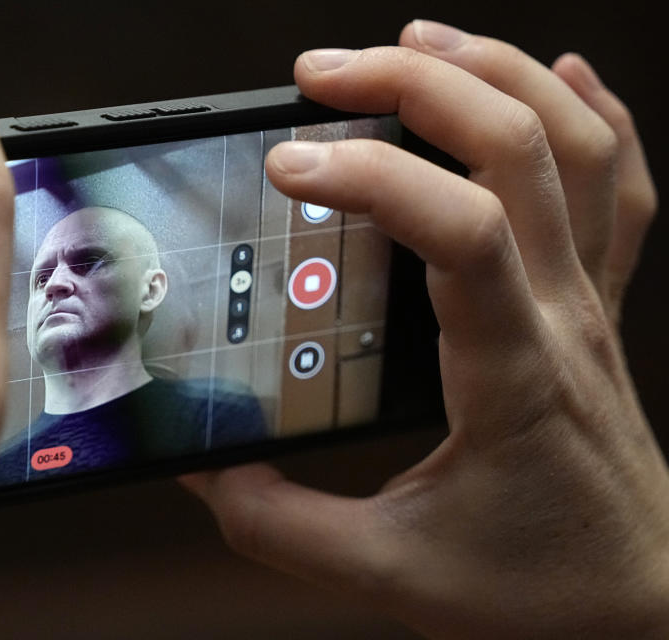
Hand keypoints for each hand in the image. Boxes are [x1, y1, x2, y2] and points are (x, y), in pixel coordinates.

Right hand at [183, 21, 667, 638]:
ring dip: (494, 74)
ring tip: (415, 45)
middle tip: (325, 76)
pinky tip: (556, 74)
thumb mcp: (390, 573)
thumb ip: (281, 526)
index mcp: (510, 372)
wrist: (644, 608)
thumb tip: (207, 475)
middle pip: (517, 151)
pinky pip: (621, 187)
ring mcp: (586, 304)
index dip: (371, 178)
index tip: (289, 166)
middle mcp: (558, 317)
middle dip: (416, 86)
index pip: (457, 233)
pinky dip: (593, 114)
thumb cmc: (540, 592)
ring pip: (573, 146)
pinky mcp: (592, 308)